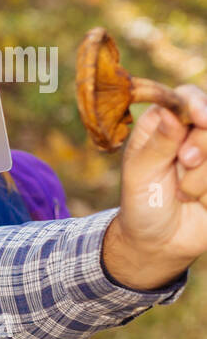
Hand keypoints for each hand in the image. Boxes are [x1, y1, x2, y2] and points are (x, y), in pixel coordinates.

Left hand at [104, 84, 206, 289]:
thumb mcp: (139, 174)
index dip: (197, 103)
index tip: (200, 118)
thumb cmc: (142, 202)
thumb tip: (172, 114)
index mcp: (165, 124)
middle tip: (185, 161)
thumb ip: (157, 144)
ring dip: (203, 175)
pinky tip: (200, 200)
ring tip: (183, 192)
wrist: (159, 241)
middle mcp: (194, 134)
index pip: (188, 97)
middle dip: (202, 143)